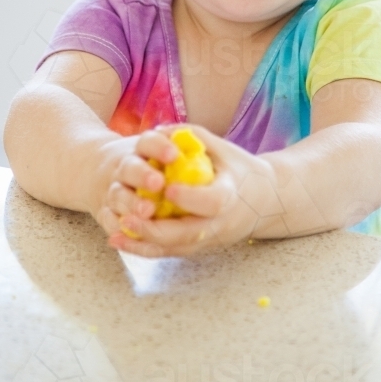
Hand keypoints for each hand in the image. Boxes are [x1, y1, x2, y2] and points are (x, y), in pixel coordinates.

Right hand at [90, 127, 179, 233]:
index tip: (174, 155)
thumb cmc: (148, 161)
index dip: (160, 147)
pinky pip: (110, 222)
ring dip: (131, 204)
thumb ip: (184, 143)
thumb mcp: (162, 146)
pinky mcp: (107, 213)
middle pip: (130, 168)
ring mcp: (114, 191)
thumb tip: (197, 146)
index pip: (149, 142)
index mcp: (142, 148)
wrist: (101, 172)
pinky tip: (128, 235)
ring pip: (119, 196)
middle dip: (143, 175)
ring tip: (147, 211)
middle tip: (158, 183)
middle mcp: (125, 167)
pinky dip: (118, 229)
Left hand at [104, 123, 280, 257]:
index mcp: (230, 195)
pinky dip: (144, 248)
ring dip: (143, 244)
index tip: (168, 189)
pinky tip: (120, 241)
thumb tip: (159, 130)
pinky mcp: (198, 247)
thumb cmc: (239, 169)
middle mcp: (219, 223)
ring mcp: (208, 239)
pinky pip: (169, 251)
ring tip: (116, 235)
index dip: (191, 198)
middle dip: (155, 229)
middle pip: (187, 234)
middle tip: (128, 218)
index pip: (213, 202)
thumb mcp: (224, 148)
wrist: (264, 201)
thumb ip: (194, 137)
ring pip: (174, 248)